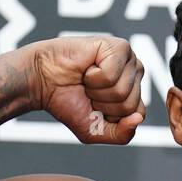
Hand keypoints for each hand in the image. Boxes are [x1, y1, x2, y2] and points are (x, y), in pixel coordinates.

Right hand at [27, 36, 145, 143]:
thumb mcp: (96, 131)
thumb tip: (138, 118)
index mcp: (135, 90)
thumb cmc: (68, 103)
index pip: (138, 113)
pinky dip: (93, 77)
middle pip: (130, 105)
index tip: (95, 105)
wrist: (43, 81)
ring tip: (87, 79)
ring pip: (122, 92)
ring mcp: (129, 58)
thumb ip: (122, 135)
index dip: (111, 116)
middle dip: (103, 104)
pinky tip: (87, 68)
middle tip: (88, 90)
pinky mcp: (118, 46)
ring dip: (97, 91)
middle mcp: (135, 72)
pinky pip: (112, 76)